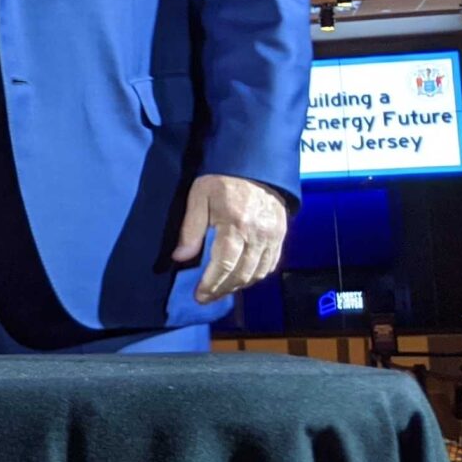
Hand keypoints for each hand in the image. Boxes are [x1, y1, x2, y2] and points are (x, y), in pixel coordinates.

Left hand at [171, 173, 290, 302]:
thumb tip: (180, 257)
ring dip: (239, 286)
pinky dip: (256, 275)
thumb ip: (191, 229)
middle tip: (207, 297)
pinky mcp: (281, 234)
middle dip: (223, 289)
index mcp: (235, 224)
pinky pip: (271, 263)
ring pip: (258, 272)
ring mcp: (273, 235)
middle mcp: (258, 234)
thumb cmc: (221, 179)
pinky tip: (242, 278)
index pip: (223, 264)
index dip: (211, 284)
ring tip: (221, 290)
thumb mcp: (199, 197)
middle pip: (242, 273)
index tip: (199, 296)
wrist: (255, 164)